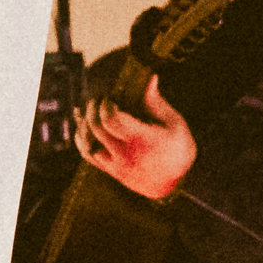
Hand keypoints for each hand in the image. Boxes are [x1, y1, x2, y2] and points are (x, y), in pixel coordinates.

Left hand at [75, 72, 194, 200]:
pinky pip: (89, 156)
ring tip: (90, 112)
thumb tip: (149, 78)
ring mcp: (116, 166)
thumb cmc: (179, 150)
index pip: (111, 119)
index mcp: (142, 139)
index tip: (110, 98)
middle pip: (96, 128)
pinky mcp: (112, 173)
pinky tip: (85, 129)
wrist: (179, 185)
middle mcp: (125, 154)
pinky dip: (82, 140)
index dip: (105, 105)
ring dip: (85, 124)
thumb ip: (156, 102)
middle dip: (93, 109)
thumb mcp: (174, 123)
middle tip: (98, 100)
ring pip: (87, 143)